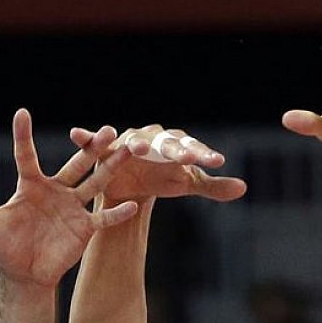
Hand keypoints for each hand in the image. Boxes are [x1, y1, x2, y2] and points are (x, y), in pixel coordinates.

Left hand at [0, 110, 137, 286]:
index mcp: (31, 186)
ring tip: (129, 151)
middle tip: (108, 129)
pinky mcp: (85, 227)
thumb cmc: (4, 247)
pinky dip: (117, 213)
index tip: (21, 113)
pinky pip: (104, 218)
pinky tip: (133, 205)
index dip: (22, 136)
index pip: (25, 156)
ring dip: (112, 168)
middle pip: (76, 164)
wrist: (26, 273)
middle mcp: (57, 191)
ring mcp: (74, 208)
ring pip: (96, 183)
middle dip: (92, 147)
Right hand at [69, 124, 246, 203]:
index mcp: (175, 146)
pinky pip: (93, 143)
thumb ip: (214, 186)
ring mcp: (128, 142)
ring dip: (134, 143)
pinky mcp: (105, 150)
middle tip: (183, 157)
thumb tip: (243, 188)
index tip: (218, 162)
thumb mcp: (188, 183)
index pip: (193, 149)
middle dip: (173, 149)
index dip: (204, 154)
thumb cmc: (164, 178)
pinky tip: (77, 134)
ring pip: (132, 141)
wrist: (134, 182)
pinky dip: (86, 137)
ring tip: (135, 147)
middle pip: (165, 143)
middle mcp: (153, 138)